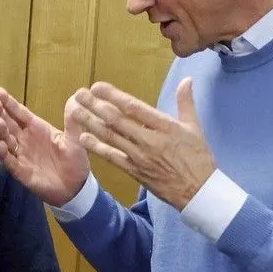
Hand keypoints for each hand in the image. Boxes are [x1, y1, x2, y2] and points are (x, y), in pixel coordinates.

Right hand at [0, 86, 90, 206]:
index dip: (8, 102)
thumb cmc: (74, 160)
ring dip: (0, 132)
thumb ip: (72, 121)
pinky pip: (9, 161)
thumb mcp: (75, 138)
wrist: (75, 187)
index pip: (19, 112)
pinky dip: (4, 154)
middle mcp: (25, 139)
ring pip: (6, 140)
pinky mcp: (20, 171)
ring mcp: (21, 154)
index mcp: (37, 128)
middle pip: (8, 123)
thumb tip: (76, 96)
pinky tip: (1, 146)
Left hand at [65, 78, 215, 208]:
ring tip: (74, 111)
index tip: (98, 87)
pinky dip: (97, 148)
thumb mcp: (195, 127)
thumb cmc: (198, 158)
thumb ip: (186, 102)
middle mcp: (149, 140)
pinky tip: (82, 138)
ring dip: (90, 123)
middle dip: (96, 106)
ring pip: (111, 137)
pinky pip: (112, 157)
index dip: (114, 96)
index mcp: (165, 127)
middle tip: (79, 94)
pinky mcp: (135, 171)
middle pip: (117, 120)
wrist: (198, 191)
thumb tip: (186, 79)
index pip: (134, 107)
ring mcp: (140, 157)